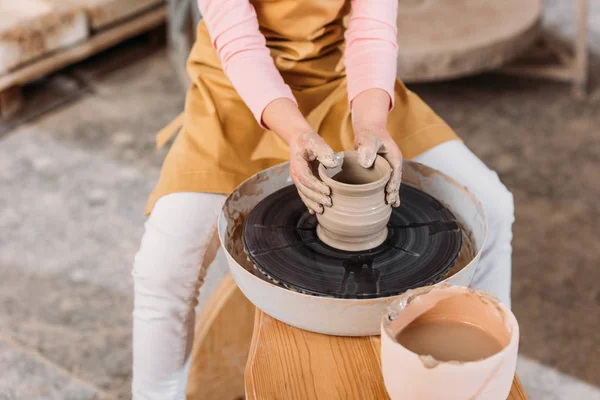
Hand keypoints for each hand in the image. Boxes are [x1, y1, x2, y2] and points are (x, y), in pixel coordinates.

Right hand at [289, 132, 339, 213]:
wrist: (300, 141)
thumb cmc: (309, 141)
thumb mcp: (316, 141)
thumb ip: (324, 151)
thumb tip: (332, 164)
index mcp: (298, 164)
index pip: (306, 178)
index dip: (316, 186)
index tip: (328, 191)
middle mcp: (295, 174)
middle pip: (304, 189)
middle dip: (316, 198)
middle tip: (329, 203)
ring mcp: (297, 180)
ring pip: (303, 194)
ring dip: (312, 203)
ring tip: (322, 210)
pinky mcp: (301, 182)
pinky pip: (304, 195)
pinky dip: (309, 203)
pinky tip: (314, 212)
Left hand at [351, 89, 402, 206]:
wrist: (368, 130)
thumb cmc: (368, 133)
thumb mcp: (368, 138)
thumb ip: (367, 148)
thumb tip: (366, 163)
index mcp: (394, 157)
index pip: (395, 173)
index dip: (393, 184)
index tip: (389, 194)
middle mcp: (393, 164)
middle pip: (395, 180)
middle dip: (393, 192)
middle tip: (390, 204)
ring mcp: (387, 168)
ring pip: (390, 183)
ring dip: (390, 193)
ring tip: (391, 205)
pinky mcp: (380, 171)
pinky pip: (383, 182)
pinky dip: (383, 191)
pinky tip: (382, 201)